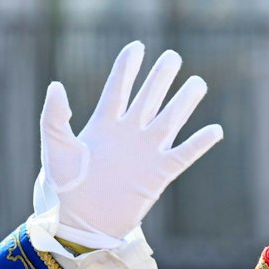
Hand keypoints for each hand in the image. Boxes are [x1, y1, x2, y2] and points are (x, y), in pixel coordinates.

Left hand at [34, 41, 224, 241]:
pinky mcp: (159, 173)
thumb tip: (55, 86)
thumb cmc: (64, 187)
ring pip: (171, 118)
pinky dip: (200, 143)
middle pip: (149, 97)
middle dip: (161, 77)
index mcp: (103, 125)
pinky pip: (185, 153)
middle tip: (172, 57)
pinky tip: (214, 130)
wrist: (81, 222)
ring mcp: (145, 152)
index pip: (118, 88)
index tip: (137, 46)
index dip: (127, 67)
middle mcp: (128, 133)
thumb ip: (54, 117)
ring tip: (197, 82)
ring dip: (184, 101)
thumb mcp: (55, 148)